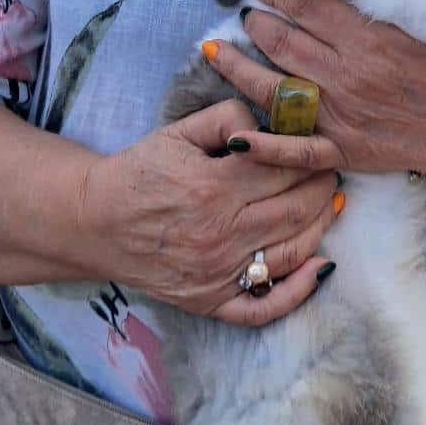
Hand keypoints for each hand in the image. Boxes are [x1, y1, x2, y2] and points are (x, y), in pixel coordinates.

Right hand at [78, 96, 344, 326]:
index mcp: (212, 186)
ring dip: (323, 226)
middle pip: (297, 209)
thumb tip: (272, 122)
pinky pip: (264, 306)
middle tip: (331, 173)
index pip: (286, 169)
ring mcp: (217, 273)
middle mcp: (218, 233)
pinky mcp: (211, 301)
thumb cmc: (140, 171)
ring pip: (292, 251)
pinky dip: (299, 291)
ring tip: (331, 204)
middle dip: (323, 187)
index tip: (323, 148)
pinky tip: (321, 267)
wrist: (94, 222)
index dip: (312, 156)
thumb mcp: (179, 131)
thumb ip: (228, 117)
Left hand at [206, 0, 425, 178]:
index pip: (310, 8)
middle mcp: (348, 76)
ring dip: (239, 67)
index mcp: (368, 40)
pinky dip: (263, 146)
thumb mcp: (420, 25)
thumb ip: (374, 0)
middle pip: (284, 43)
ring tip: (216, 51)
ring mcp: (341, 116)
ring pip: (275, 89)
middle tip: (246, 11)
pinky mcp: (343, 150)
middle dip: (258, 22)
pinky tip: (235, 136)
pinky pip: (294, 151)